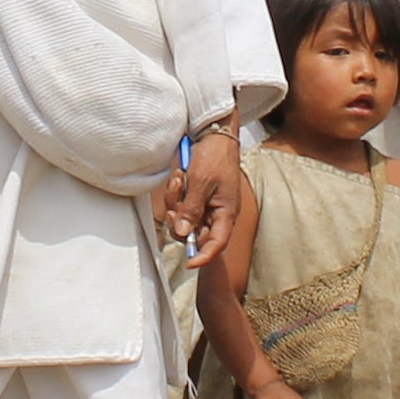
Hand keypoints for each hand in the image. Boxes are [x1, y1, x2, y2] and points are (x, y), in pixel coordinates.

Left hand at [157, 135, 255, 283]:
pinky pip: (183, 204)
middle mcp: (218, 212)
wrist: (215, 134)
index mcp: (226, 213)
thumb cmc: (215, 157)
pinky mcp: (198, 195)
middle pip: (196, 232)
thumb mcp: (201, 183)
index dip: (204, 256)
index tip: (189, 264)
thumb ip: (191, 209)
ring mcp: (207, 204)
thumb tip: (183, 232)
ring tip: (179, 181)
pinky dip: (177, 194)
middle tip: (173, 207)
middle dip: (181, 221)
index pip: (217, 243)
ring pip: (186, 218)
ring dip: (177, 202)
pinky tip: (180, 178)